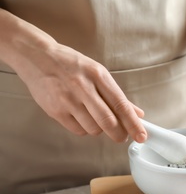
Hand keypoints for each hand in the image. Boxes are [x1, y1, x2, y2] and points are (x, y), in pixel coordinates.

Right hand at [0, 9, 146, 142]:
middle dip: (119, 134)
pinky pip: (78, 130)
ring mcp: (67, 100)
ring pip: (94, 129)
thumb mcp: (97, 73)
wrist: (36, 57)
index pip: (121, 105)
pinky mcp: (55, 111)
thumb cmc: (71, 64)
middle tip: (122, 136)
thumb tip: (137, 113)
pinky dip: (84, 129)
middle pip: (108, 122)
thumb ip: (117, 95)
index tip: (141, 135)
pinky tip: (82, 117)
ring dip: (99, 129)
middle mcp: (83, 87)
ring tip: (95, 117)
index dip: (133, 124)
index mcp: (98, 75)